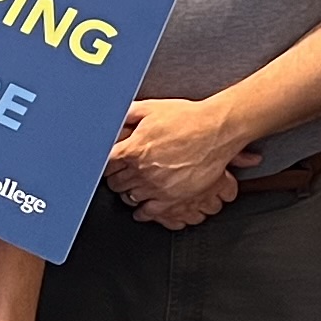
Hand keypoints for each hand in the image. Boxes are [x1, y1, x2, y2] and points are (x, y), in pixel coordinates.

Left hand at [106, 97, 247, 221]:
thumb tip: (112, 118)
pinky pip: (149, 212)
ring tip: (132, 185)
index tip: (108, 162)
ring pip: (129, 197)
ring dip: (127, 192)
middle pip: (115, 183)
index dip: (104, 162)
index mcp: (133, 149)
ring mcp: (156, 186)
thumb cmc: (188, 119)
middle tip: (120, 173)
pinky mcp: (171, 198)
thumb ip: (127, 114)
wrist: (215, 131)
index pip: (104, 164)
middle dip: (115, 177)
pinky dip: (141, 212)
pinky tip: (140, 208)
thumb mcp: (151, 109)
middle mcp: (142, 171)